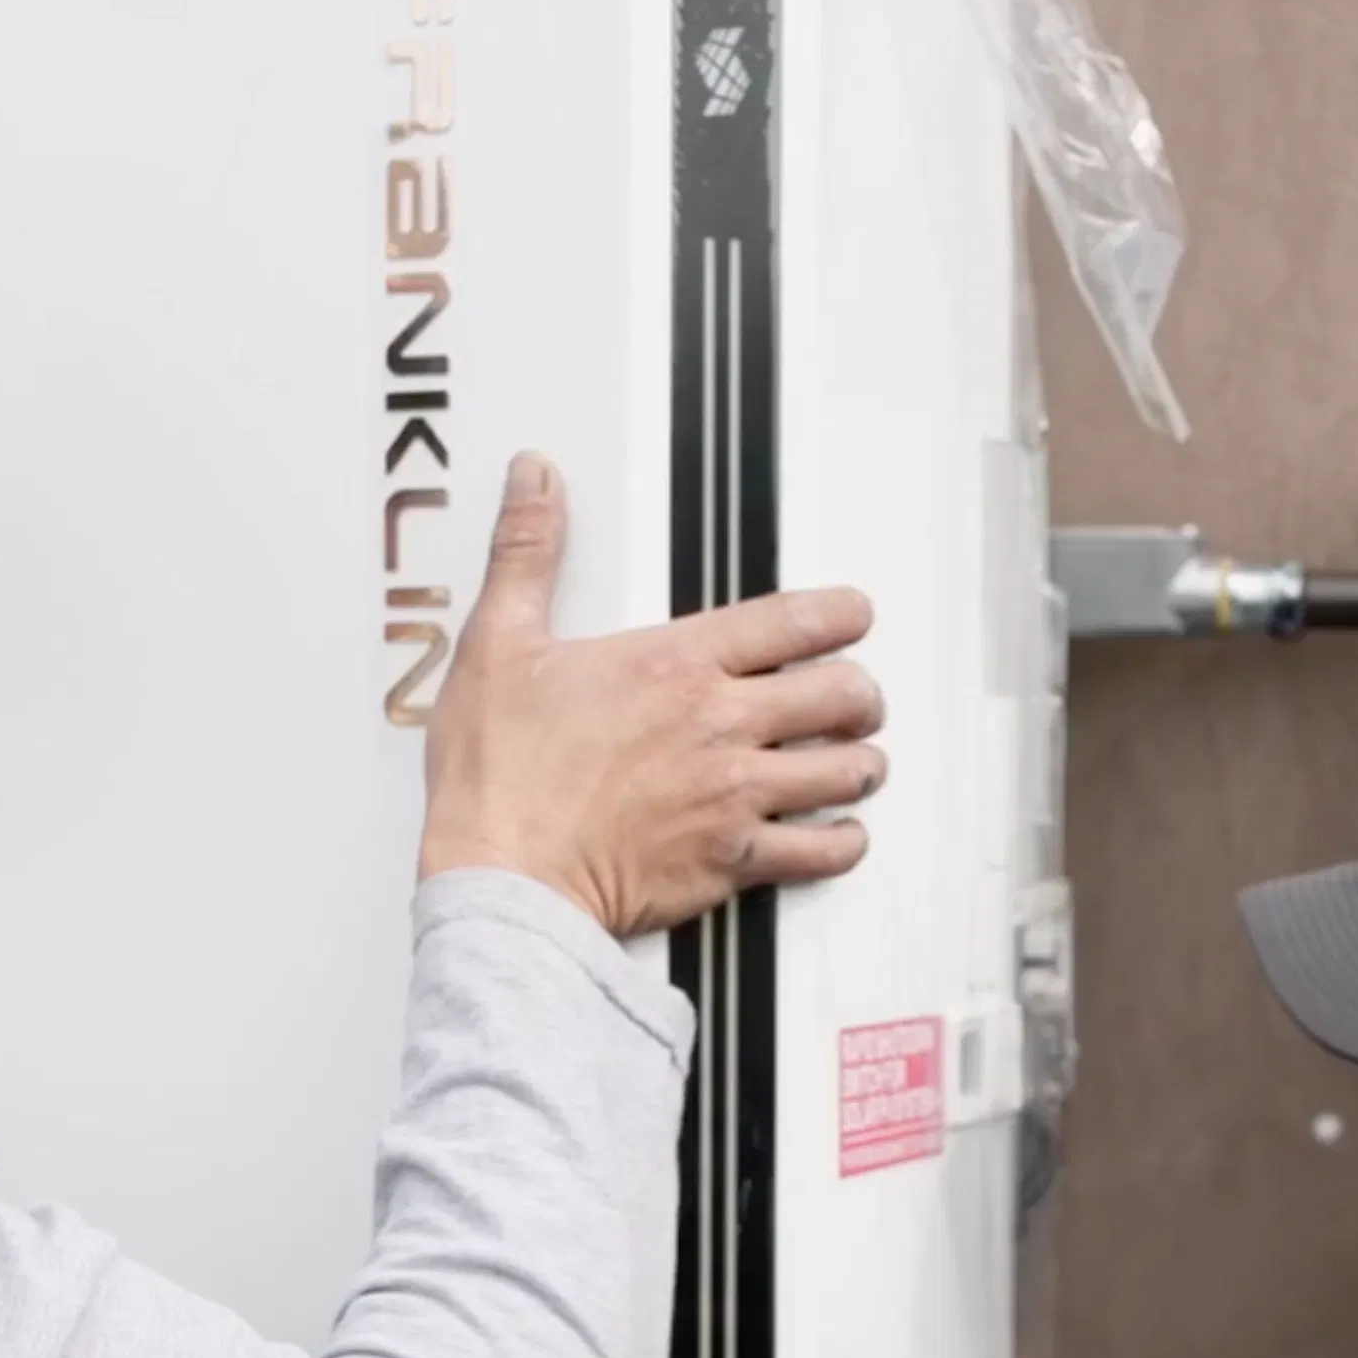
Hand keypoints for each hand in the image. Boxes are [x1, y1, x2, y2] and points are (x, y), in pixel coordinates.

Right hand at [420, 450, 885, 938]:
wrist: (501, 878)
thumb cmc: (497, 774)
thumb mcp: (498, 643)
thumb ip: (528, 553)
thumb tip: (534, 478)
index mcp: (676, 664)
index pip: (799, 621)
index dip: (843, 614)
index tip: (852, 617)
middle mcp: (721, 726)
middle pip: (845, 695)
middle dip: (859, 694)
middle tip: (851, 699)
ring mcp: (735, 797)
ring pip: (848, 771)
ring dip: (858, 762)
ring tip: (850, 760)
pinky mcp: (732, 862)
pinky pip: (823, 852)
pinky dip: (842, 841)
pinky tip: (837, 833)